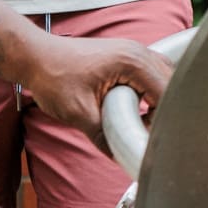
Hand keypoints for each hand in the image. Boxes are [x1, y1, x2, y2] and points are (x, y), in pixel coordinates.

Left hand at [15, 34, 173, 147]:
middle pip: (171, 82)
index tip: (156, 138)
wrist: (36, 57)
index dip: (165, 118)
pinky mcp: (125, 55)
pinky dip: (150, 90)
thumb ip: (104, 136)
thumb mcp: (79, 114)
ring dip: (159, 98)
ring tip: (143, 121)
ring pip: (163, 76)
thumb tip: (121, 157)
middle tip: (147, 132)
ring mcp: (133, 50)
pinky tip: (137, 107)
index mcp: (132, 62)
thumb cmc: (54, 77)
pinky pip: (151, 72)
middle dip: (165, 109)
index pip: (167, 91)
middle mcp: (138, 51)